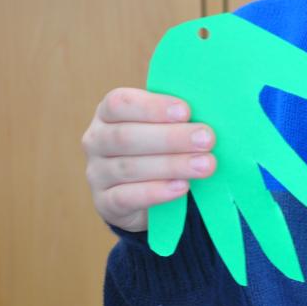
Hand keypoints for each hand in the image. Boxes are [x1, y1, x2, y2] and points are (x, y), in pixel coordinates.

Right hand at [81, 88, 216, 231]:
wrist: (141, 194)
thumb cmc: (158, 149)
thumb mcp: (163, 128)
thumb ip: (177, 120)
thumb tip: (210, 117)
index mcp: (108, 113)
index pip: (120, 103)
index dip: (153, 107)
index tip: (186, 111)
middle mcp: (96, 140)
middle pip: (126, 137)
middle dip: (171, 138)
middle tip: (207, 139)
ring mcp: (97, 173)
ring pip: (130, 168)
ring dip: (172, 165)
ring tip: (205, 165)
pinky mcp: (105, 202)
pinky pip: (127, 197)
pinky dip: (156, 192)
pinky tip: (182, 187)